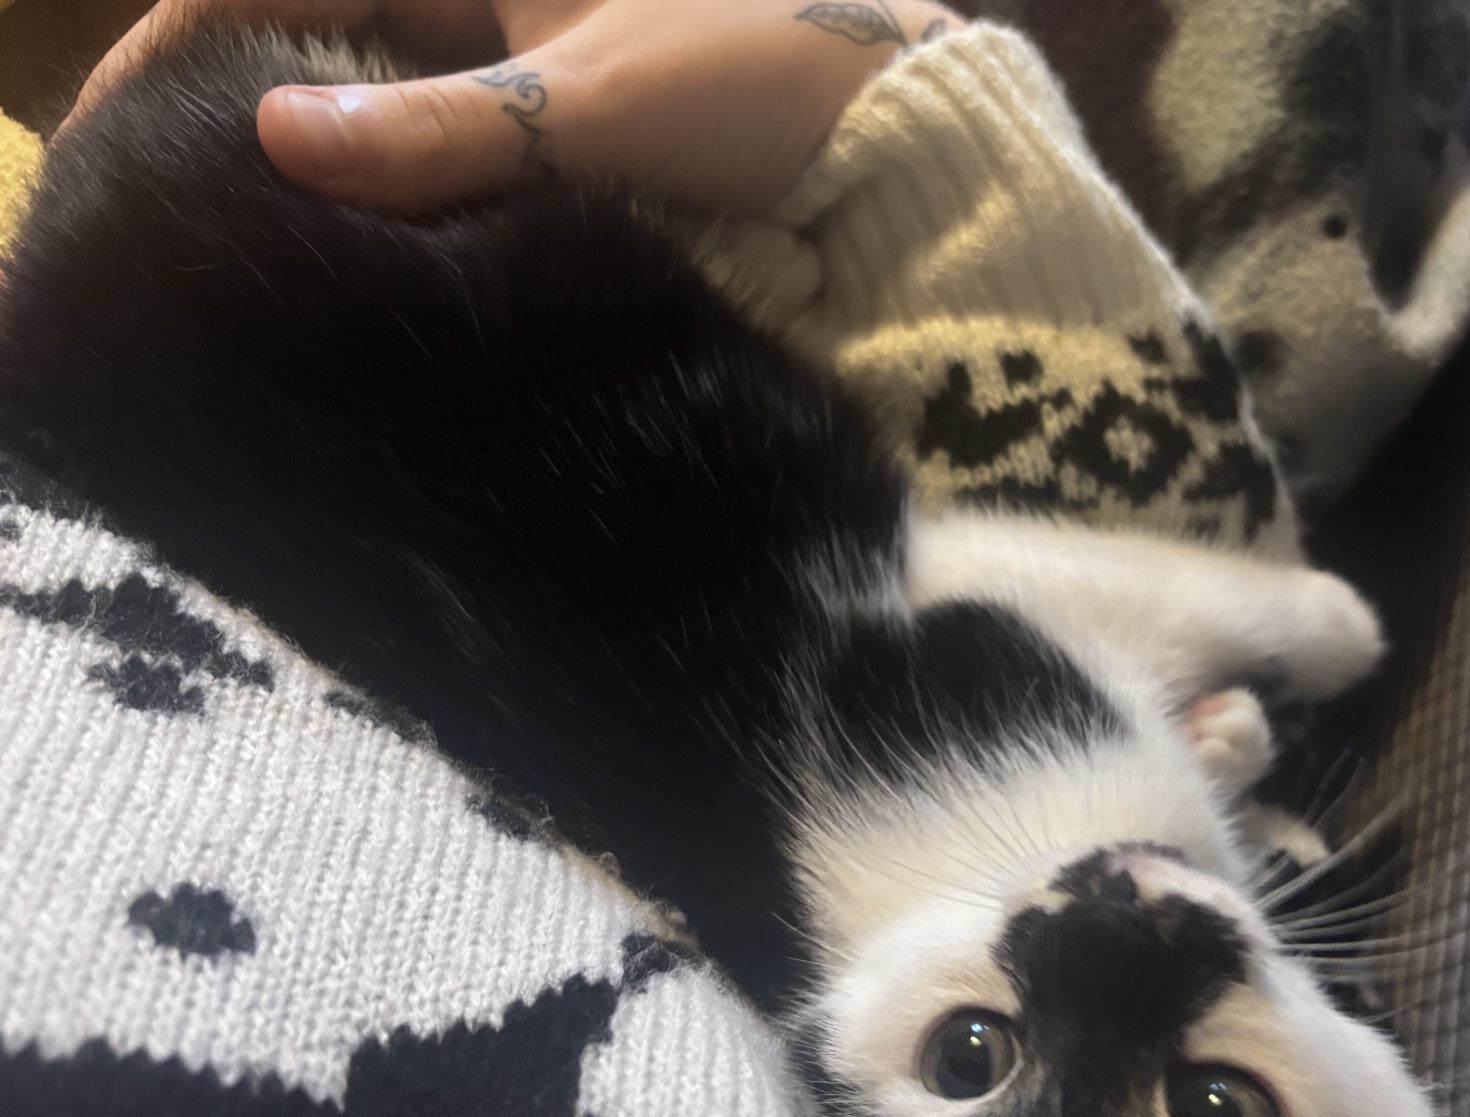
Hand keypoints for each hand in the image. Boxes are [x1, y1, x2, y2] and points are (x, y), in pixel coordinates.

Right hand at [69, 0, 960, 213]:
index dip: (172, 58)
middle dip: (226, 122)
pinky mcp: (553, 130)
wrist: (911, 138)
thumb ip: (442, 133)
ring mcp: (513, 59)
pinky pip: (438, 157)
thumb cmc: (766, 82)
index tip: (106, 160)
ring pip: (367, 104)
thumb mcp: (594, 107)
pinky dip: (391, 205)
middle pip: (304, 40)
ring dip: (306, 174)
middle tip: (151, 231)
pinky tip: (354, 271)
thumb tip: (275, 144)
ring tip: (229, 265)